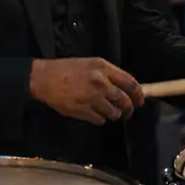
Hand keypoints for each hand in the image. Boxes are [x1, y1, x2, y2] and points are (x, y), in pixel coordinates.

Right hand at [29, 57, 143, 125]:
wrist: (45, 78)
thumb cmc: (66, 69)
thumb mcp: (90, 64)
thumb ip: (108, 74)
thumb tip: (124, 87)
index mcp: (103, 68)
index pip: (130, 83)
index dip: (138, 95)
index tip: (140, 101)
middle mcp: (101, 82)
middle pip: (125, 100)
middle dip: (130, 109)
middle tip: (129, 112)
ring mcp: (92, 98)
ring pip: (114, 113)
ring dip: (114, 115)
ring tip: (108, 112)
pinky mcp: (83, 111)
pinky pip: (100, 120)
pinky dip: (100, 119)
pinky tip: (94, 113)